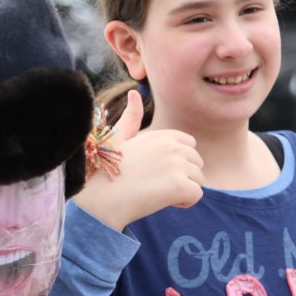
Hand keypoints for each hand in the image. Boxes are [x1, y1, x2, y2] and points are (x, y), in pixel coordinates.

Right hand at [74, 90, 203, 230]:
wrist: (97, 197)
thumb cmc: (104, 171)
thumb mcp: (119, 138)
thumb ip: (131, 118)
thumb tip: (134, 92)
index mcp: (160, 135)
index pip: (190, 145)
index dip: (178, 161)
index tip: (157, 171)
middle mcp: (172, 146)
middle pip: (197, 163)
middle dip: (183, 176)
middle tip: (154, 185)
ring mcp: (177, 164)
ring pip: (198, 180)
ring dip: (182, 191)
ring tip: (156, 193)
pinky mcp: (179, 185)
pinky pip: (196, 196)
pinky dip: (183, 202)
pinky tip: (161, 202)